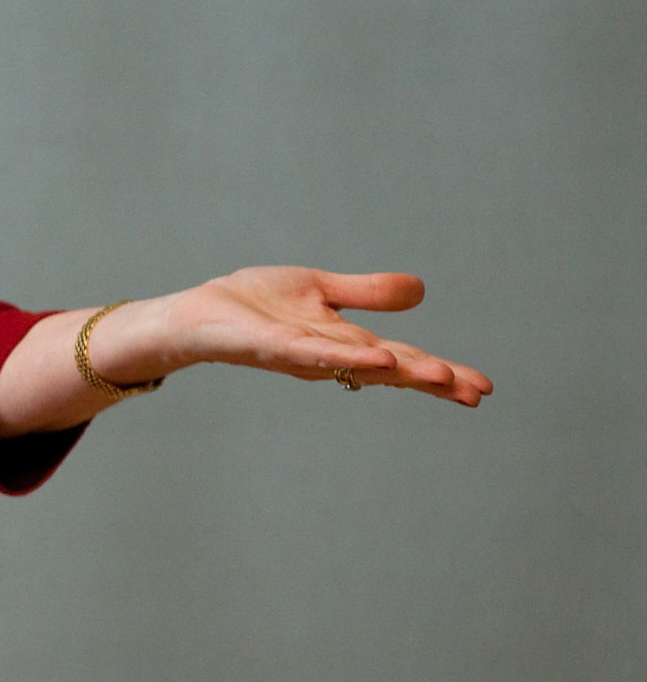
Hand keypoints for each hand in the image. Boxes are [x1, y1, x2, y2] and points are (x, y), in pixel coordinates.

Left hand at [127, 267, 493, 404]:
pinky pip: (312, 354)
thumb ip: (367, 293)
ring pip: (357, 366)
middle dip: (432, 381)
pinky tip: (374, 358)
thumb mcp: (321, 289)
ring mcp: (302, 355)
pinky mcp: (271, 346)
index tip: (483, 387)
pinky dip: (343, 357)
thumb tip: (422, 290)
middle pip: (389, 370)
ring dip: (399, 371)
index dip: (440, 372)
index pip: (401, 359)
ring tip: (440, 376)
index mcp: (345, 343)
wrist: (198, 313)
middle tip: (475, 392)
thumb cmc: (255, 304)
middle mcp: (330, 357)